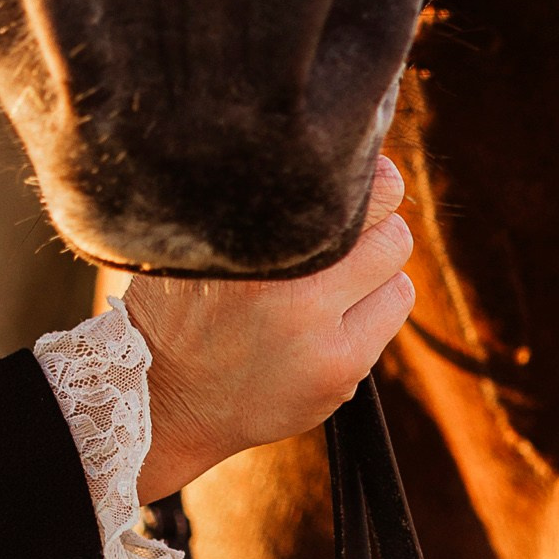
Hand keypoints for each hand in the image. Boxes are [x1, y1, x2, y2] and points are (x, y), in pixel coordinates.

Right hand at [122, 157, 414, 501]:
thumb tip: (313, 158)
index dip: (358, 172)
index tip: (347, 176)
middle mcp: (292, 289)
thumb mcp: (195, 239)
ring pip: (397, 268)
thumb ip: (247, 201)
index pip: (351, 184)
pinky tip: (332, 314)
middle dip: (374, 216)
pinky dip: (373, 305)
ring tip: (333, 275)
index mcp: (252, 245)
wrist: (162, 399)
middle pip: (387, 221)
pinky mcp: (341, 371)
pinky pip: (392, 311)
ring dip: (375, 265)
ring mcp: (321, 336)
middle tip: (346, 226)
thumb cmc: (176, 303)